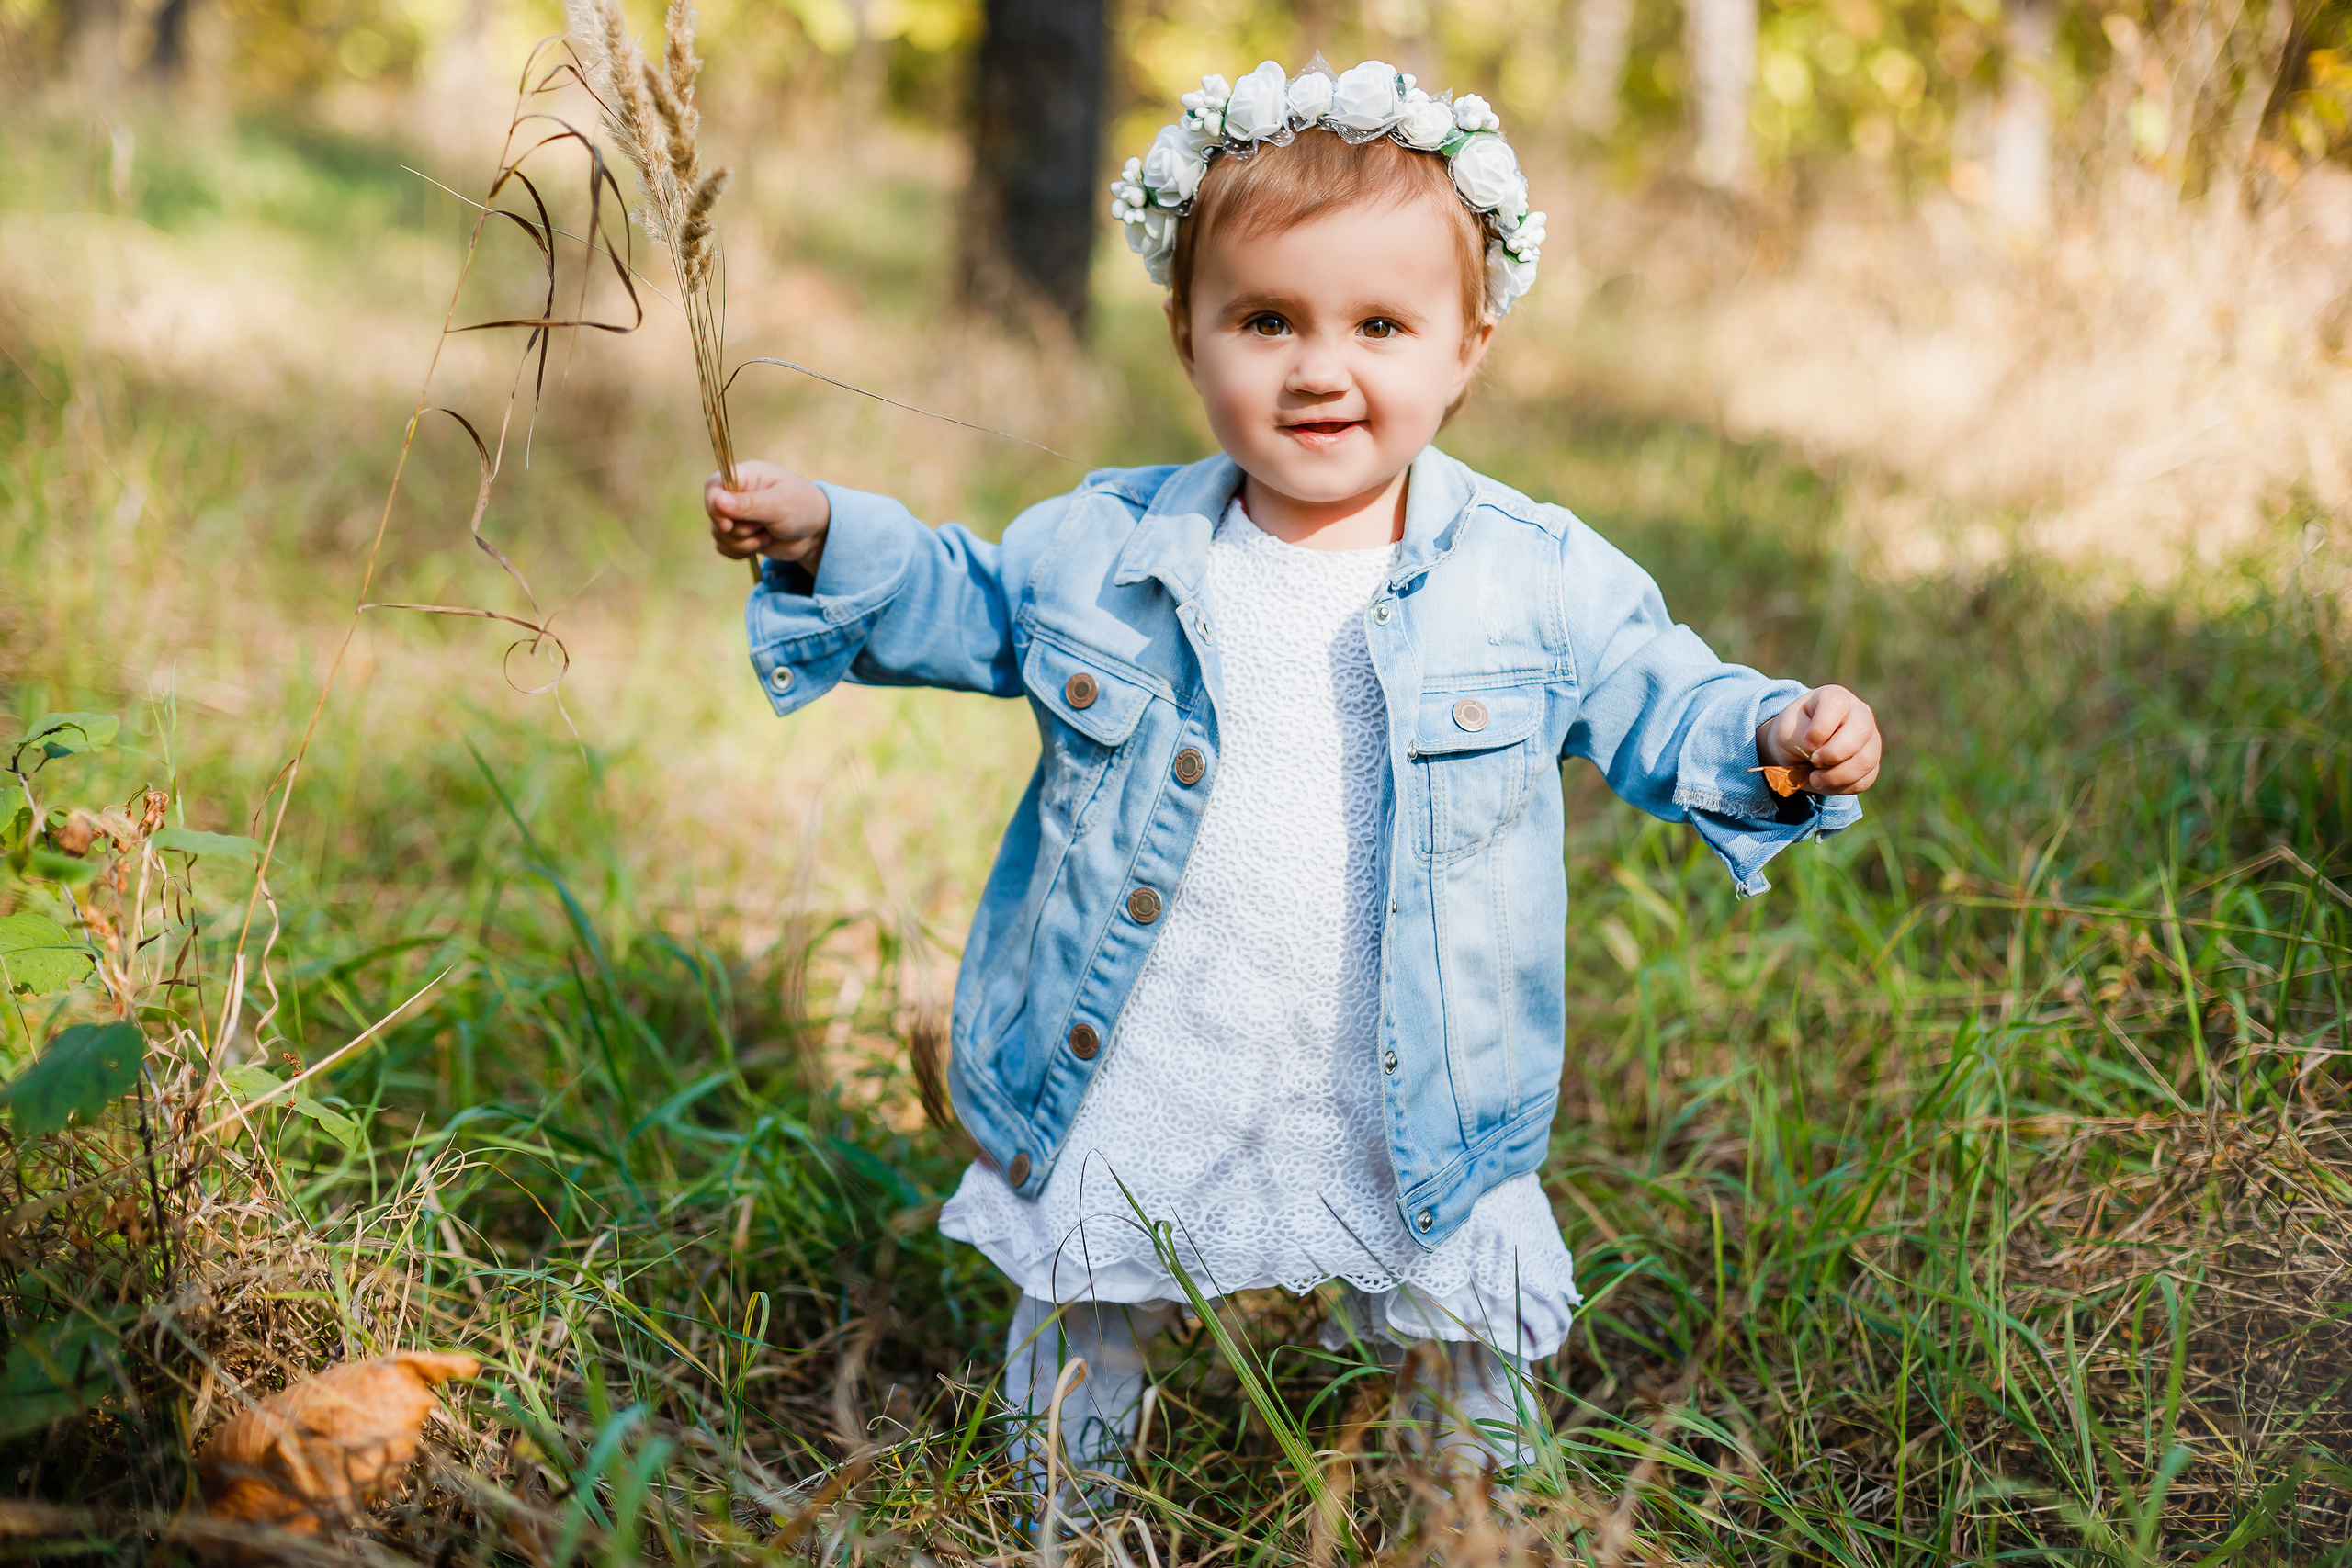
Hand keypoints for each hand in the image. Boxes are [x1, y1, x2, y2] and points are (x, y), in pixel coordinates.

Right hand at [705, 460, 830, 572]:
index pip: (713, 487)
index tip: (728, 525)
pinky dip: (740, 551)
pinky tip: (761, 545)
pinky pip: (724, 547)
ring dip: (743, 542)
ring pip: (719, 534)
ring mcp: (736, 514)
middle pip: (715, 515)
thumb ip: (749, 504)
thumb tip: (718, 500)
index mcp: (745, 476)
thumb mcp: (779, 504)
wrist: (817, 533)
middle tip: (763, 527)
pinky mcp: (738, 533)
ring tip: (767, 535)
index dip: (714, 507)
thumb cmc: (803, 508)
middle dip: (738, 529)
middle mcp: (736, 493)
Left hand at [1757, 685, 1881, 794]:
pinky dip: (1841, 786)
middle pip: (1860, 731)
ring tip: (1815, 778)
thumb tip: (1821, 759)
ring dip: (1836, 776)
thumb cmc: (1792, 734)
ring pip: (1866, 760)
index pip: (1837, 705)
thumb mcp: (1786, 731)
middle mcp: (1859, 714)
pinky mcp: (1872, 764)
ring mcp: (1870, 739)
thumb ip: (1801, 738)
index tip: (1806, 743)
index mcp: (1835, 697)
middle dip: (1834, 753)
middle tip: (1814, 762)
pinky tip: (1826, 782)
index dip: (1820, 728)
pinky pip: (1864, 779)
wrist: (1795, 752)